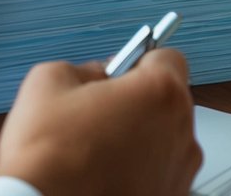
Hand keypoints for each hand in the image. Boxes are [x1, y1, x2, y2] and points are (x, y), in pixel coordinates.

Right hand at [0, 49, 199, 195]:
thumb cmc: (49, 157)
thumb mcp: (50, 80)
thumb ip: (86, 68)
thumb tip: (97, 75)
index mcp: (160, 93)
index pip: (168, 57)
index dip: (139, 60)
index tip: (122, 69)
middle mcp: (181, 133)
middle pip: (167, 101)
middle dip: (136, 101)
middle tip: (98, 111)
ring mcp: (179, 172)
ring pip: (164, 139)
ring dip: (139, 138)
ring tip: (96, 149)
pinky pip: (158, 172)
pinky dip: (137, 169)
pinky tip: (103, 172)